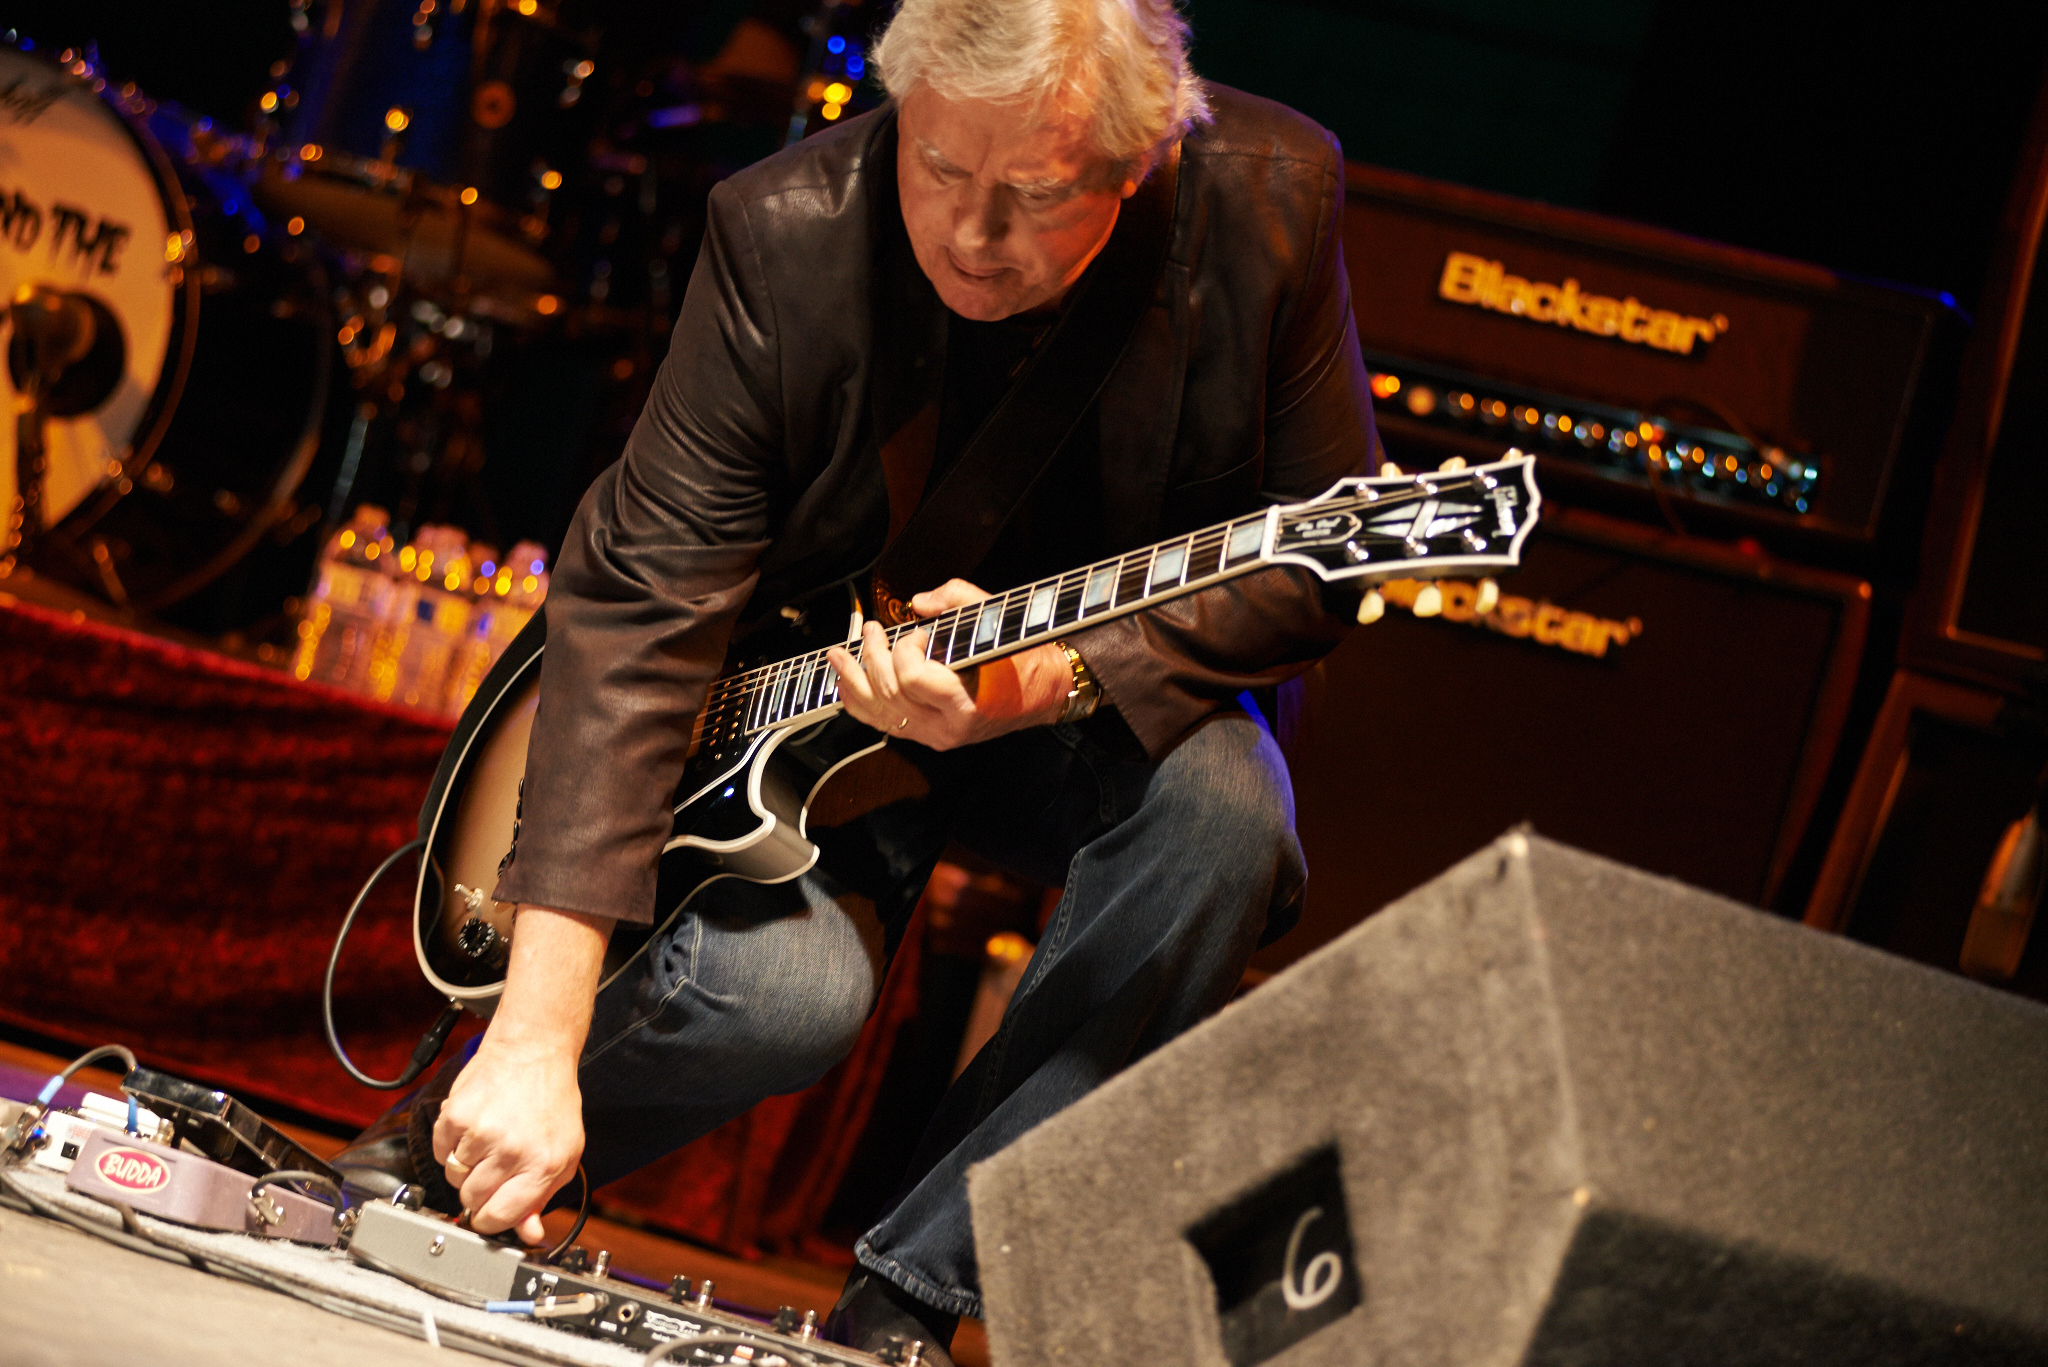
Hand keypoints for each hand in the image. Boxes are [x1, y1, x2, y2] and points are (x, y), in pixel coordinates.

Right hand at [431, 904, 607, 1242]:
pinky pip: (439, 1151)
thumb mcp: (563, 1153)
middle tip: (493, 1168)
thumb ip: (542, 1197)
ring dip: (466, 1166)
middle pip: (471, 1201)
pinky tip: (472, 1127)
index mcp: (544, 1165)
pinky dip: (450, 1145)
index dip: (491, 1221)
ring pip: (454, 1177)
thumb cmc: (551, 1101)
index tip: (489, 1214)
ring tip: (487, 1141)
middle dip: (478, 1192)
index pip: (500, 1218)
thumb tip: (529, 1235)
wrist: (533, 1050)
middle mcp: (512, 1151)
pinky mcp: (455, 1115)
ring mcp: (481, 1133)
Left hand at [826, 578, 1072, 750]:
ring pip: (879, 713)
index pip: (914, 679)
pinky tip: (844, 683)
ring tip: (839, 654)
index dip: (906, 649)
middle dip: (872, 656)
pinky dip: (859, 703)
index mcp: (967, 704)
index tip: (918, 631)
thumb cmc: (1026, 659)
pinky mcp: (927, 736)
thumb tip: (919, 603)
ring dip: (853, 679)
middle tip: (872, 630)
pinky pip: (883, 724)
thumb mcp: (998, 620)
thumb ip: (957, 600)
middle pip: (890, 694)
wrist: (1045, 692)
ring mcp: (935, 736)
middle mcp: (947, 728)